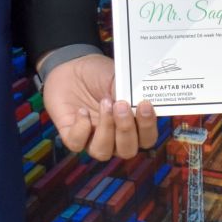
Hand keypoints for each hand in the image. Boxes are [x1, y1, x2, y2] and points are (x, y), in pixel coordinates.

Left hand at [42, 54, 158, 159]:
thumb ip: (129, 92)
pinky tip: (82, 110)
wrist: (73, 69)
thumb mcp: (118, 79)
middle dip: (126, 129)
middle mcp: (115, 138)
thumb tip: (138, 99)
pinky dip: (81, 128)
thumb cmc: (100, 75)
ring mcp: (93, 140)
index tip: (145, 104)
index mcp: (133, 125)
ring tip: (104, 103)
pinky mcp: (72, 138)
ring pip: (103, 152)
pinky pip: (78, 144)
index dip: (148, 127)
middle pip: (128, 150)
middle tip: (121, 105)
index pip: (147, 138)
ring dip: (105, 129)